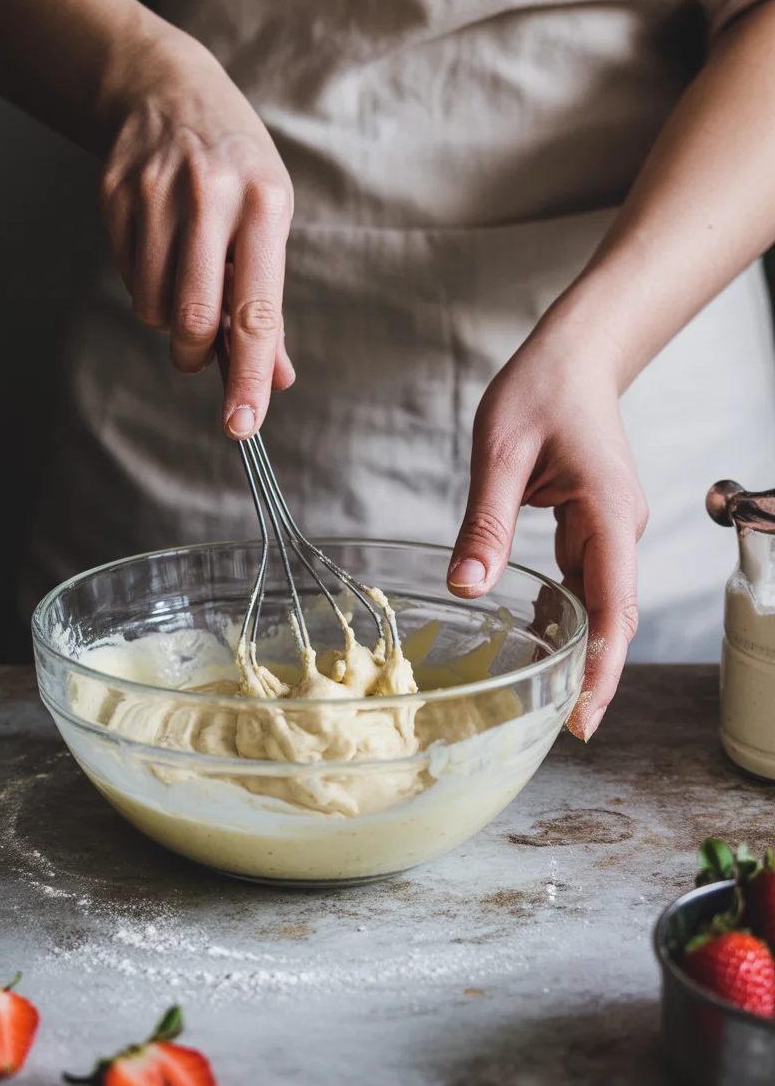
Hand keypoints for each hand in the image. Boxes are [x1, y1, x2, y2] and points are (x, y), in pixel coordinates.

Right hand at [99, 30, 294, 437]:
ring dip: (169, 319)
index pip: (256, 313)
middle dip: (195, 353)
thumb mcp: (269, 222)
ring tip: (184, 276)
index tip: (242, 426)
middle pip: (194, 319)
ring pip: (154, 308)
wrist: (168, 90)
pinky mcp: (115, 195)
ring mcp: (156, 194)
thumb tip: (275, 378)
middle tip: (200, 347)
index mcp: (263, 207)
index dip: (248, 376)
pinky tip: (159, 250)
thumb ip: (268, 305)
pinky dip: (146, 287)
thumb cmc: (236, 172)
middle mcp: (210, 197)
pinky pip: (128, 280)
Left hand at [446, 319, 647, 739]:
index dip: (603, 665)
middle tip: (564, 726)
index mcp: (606, 511)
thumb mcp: (500, 453)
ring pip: (599, 602)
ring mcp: (610, 529)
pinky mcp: (594, 526)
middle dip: (594, 672)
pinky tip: (534, 631)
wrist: (574, 358)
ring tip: (547, 693)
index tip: (586, 714)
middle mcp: (618, 528)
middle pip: (613, 615)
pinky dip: (565, 611)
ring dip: (579, 646)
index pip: (614, 604)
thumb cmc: (540, 391)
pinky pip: (583, 580)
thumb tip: (467, 589)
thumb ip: (486, 524)